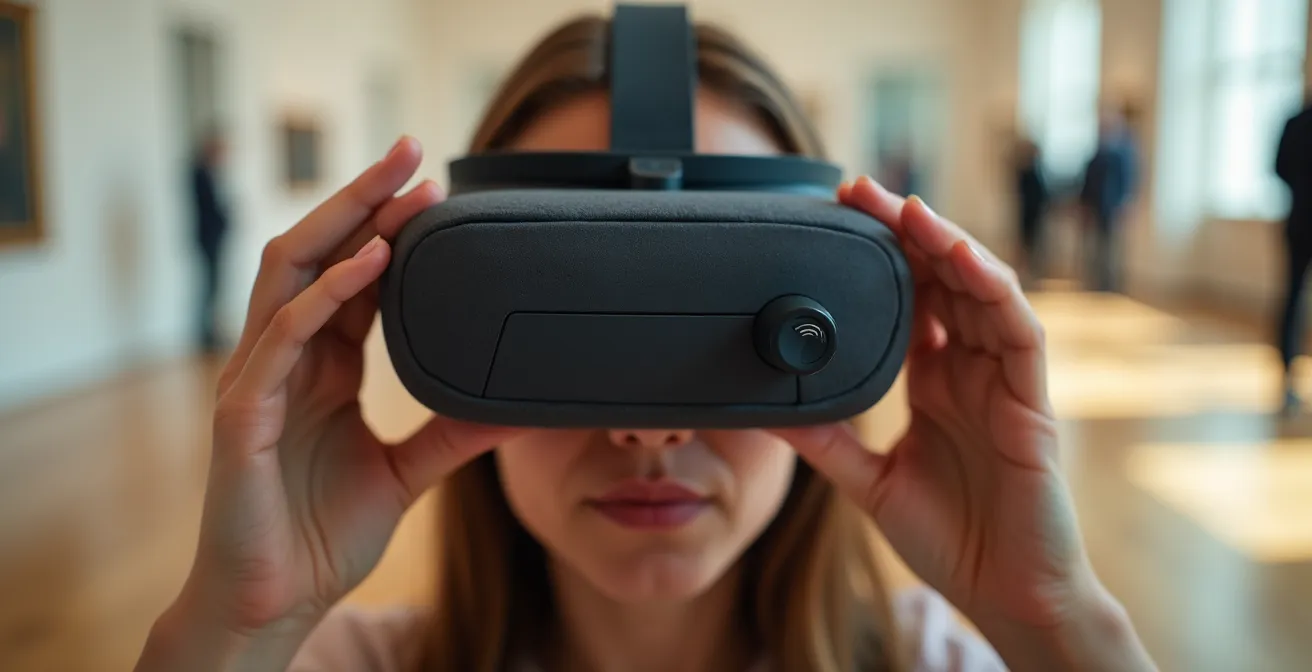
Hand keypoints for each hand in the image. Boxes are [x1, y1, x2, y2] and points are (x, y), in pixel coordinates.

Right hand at [138, 137, 523, 670]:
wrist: (275, 604)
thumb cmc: (322, 534)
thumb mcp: (408, 472)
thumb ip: (453, 431)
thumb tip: (517, 404)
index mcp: (320, 367)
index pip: (349, 276)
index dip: (387, 229)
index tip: (435, 190)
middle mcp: (285, 360)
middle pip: (316, 254)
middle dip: (361, 199)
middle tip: (411, 150)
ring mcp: (259, 381)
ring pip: (290, 275)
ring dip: (343, 223)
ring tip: (397, 186)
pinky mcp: (243, 416)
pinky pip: (281, 338)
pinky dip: (326, 295)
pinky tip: (372, 262)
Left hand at [772, 177, 1153, 670]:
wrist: (1003, 598)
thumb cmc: (950, 540)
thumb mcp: (868, 483)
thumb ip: (825, 441)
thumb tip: (761, 409)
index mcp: (935, 383)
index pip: (910, 301)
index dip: (880, 258)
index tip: (836, 220)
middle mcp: (970, 373)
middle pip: (942, 282)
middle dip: (906, 233)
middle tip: (859, 191)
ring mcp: (1004, 384)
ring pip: (982, 293)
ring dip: (948, 245)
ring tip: (906, 207)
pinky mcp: (1032, 405)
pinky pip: (1018, 336)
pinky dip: (993, 292)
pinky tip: (962, 258)